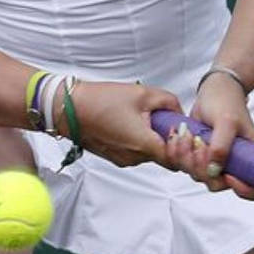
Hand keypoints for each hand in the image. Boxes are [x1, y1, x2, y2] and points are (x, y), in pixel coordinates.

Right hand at [66, 79, 183, 166]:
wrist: (69, 109)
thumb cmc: (100, 101)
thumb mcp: (142, 93)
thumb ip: (168, 102)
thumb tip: (178, 112)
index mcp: (144, 145)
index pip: (177, 159)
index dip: (184, 147)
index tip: (183, 131)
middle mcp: (134, 158)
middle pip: (163, 155)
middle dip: (167, 138)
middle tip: (164, 118)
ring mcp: (123, 159)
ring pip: (149, 153)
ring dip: (151, 138)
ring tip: (142, 117)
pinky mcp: (115, 157)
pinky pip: (135, 151)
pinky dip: (138, 139)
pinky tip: (131, 122)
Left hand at [163, 72, 253, 200]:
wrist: (213, 91)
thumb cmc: (226, 103)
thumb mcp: (226, 121)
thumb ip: (222, 146)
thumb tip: (216, 170)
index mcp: (253, 159)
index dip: (245, 190)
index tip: (228, 175)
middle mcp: (236, 164)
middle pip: (220, 185)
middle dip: (204, 168)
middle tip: (200, 144)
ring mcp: (217, 163)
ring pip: (200, 177)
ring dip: (189, 159)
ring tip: (189, 135)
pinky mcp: (200, 158)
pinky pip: (187, 167)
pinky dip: (180, 155)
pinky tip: (182, 136)